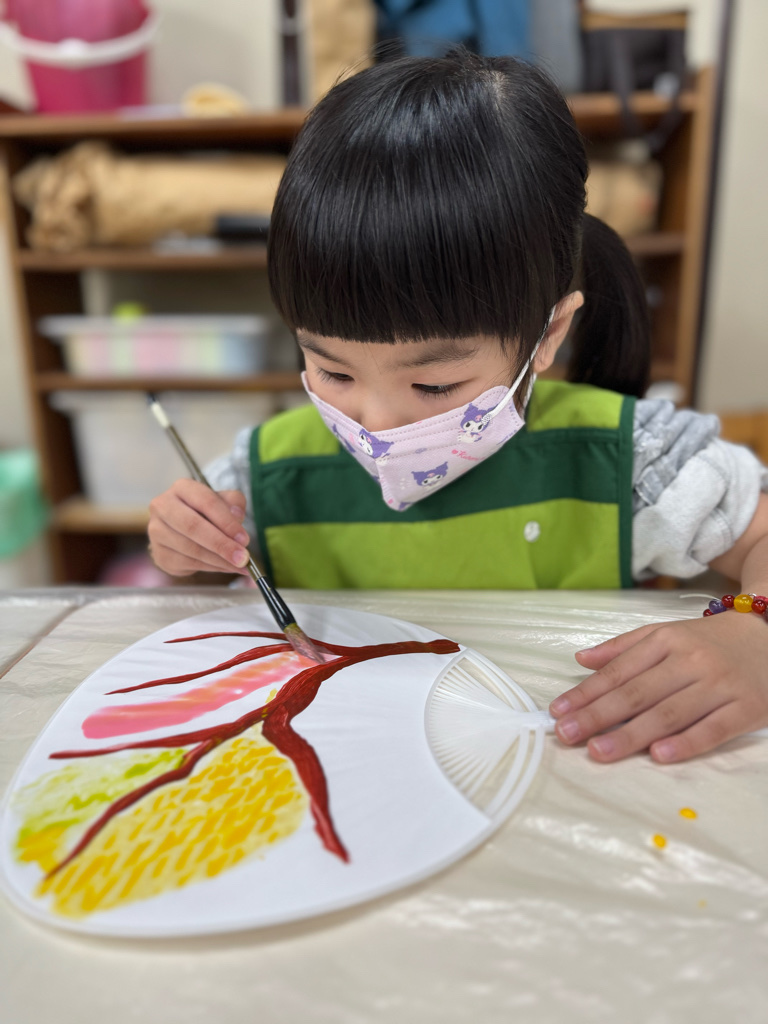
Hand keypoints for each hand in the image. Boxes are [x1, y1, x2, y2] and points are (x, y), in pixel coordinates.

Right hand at [148, 480, 250, 575]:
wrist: (181, 529)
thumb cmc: (205, 512)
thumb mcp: (223, 501)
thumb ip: (233, 503)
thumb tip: (237, 515)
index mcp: (182, 488)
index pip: (206, 502)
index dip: (227, 522)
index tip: (244, 539)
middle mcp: (163, 506)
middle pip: (193, 526)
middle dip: (222, 544)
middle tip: (243, 557)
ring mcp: (157, 531)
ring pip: (191, 548)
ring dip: (219, 560)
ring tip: (240, 565)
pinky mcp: (159, 553)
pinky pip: (188, 563)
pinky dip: (211, 568)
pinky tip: (226, 567)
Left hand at [549, 612, 767, 762]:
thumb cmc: (709, 641)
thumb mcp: (666, 633)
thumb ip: (623, 648)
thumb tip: (581, 660)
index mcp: (667, 641)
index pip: (619, 671)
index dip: (586, 692)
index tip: (558, 711)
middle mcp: (691, 661)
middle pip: (638, 693)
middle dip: (598, 715)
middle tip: (567, 735)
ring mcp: (720, 685)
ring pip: (669, 713)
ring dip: (631, 734)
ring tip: (598, 751)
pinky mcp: (746, 708)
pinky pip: (713, 729)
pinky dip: (686, 742)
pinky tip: (659, 755)